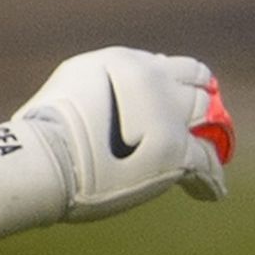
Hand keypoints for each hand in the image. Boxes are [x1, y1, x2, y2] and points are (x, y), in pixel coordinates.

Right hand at [13, 47, 233, 223]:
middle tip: (201, 119)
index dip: (172, 83)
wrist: (44, 158)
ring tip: (209, 150)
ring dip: (208, 134)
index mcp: (123, 62)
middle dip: (197, 103)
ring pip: (207, 116)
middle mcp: (151, 79)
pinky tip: (211, 192)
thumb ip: (96, 91)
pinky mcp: (175, 150)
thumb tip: (98, 106)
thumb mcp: (68, 90)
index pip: (165, 66)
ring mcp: (166, 114)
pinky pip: (207, 163)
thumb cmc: (42, 132)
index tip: (170, 97)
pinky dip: (210, 180)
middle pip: (193, 86)